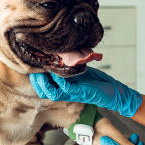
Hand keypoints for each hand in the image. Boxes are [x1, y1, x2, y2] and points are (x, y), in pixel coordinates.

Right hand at [28, 67, 142, 116]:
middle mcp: (64, 92)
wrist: (112, 92)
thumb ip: (66, 64)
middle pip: (42, 90)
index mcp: (62, 87)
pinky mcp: (79, 93)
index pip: (41, 85)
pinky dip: (60, 80)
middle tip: (34, 67)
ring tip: (43, 71)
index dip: (34, 76)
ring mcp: (71, 94)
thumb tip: (57, 50)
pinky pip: (64, 89)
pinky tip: (59, 72)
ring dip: (45, 82)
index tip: (32, 63)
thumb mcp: (77, 71)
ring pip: (50, 93)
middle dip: (36, 79)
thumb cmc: (95, 81)